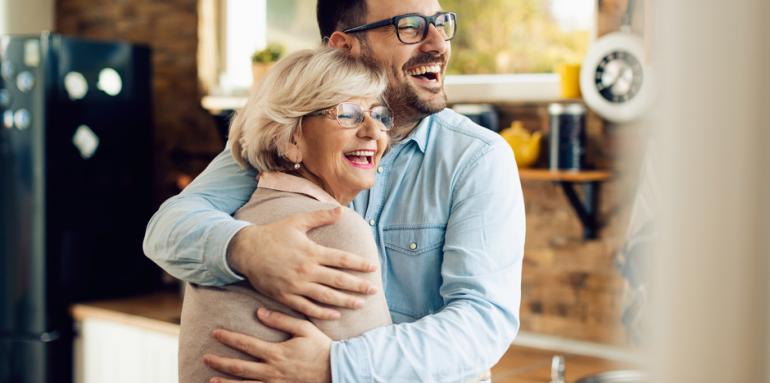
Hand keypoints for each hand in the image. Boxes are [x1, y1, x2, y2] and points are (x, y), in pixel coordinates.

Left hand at [204, 308, 331, 382]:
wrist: (337, 370)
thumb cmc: (321, 347)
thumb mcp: (303, 328)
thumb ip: (281, 320)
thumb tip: (260, 312)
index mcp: (276, 353)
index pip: (246, 344)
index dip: (229, 338)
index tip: (215, 333)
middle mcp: (272, 371)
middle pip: (239, 368)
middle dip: (220, 362)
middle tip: (205, 357)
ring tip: (211, 382)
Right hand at [227, 207, 377, 319]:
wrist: (245, 250)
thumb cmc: (273, 234)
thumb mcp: (296, 222)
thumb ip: (320, 217)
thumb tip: (340, 210)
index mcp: (311, 251)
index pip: (342, 259)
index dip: (359, 264)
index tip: (373, 268)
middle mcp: (306, 270)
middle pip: (338, 280)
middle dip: (359, 286)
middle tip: (374, 290)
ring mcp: (296, 285)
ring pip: (326, 297)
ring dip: (345, 301)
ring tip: (361, 304)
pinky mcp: (286, 297)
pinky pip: (307, 308)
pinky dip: (323, 313)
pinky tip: (335, 315)